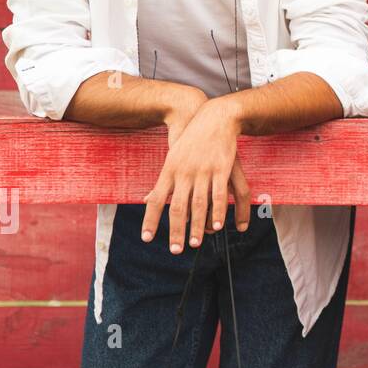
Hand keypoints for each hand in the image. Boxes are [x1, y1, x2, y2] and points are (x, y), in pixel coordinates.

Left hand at [142, 98, 244, 252]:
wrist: (213, 118)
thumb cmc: (190, 140)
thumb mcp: (172, 158)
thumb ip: (162, 182)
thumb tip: (145, 199)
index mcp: (169, 171)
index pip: (156, 200)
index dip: (151, 219)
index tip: (147, 239)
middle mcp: (184, 172)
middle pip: (178, 207)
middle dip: (176, 230)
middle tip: (176, 250)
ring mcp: (203, 171)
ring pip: (199, 204)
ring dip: (197, 226)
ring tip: (194, 244)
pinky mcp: (222, 168)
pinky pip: (219, 194)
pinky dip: (218, 212)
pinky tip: (217, 226)